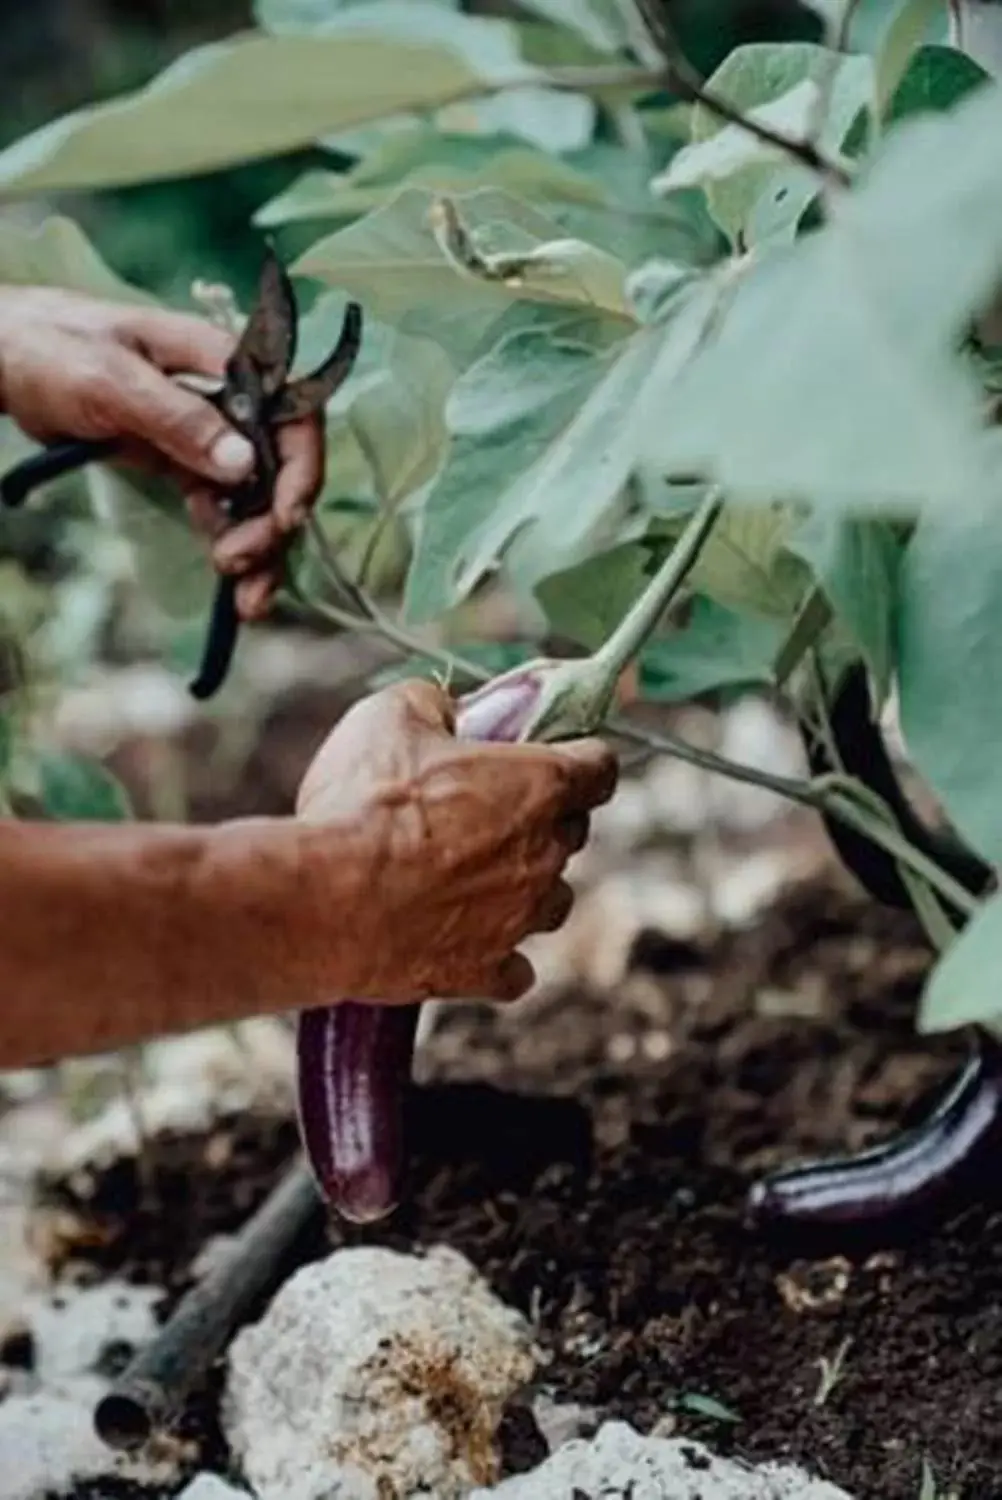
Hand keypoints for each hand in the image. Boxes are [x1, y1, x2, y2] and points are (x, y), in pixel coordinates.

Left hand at [0, 286, 323, 620]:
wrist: (7, 358)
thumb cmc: (55, 349)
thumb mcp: (112, 382)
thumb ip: (179, 419)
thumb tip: (244, 464)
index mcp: (223, 364)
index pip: (291, 415)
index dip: (300, 468)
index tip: (285, 517)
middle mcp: (229, 400)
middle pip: (280, 467)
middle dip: (272, 524)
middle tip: (237, 564)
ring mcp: (208, 434)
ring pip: (255, 497)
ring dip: (258, 549)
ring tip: (244, 601)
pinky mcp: (184, 461)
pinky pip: (222, 508)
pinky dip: (229, 542)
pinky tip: (227, 580)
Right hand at [295, 679, 617, 1002]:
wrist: (326, 899)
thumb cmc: (363, 801)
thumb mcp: (390, 714)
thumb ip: (433, 704)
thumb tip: (443, 708)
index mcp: (539, 785)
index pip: (600, 767)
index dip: (580, 758)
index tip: (553, 756)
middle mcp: (544, 855)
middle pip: (572, 833)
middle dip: (541, 820)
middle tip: (484, 810)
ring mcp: (519, 919)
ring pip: (553, 902)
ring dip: (526, 888)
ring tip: (471, 878)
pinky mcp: (484, 971)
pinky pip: (515, 970)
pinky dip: (498, 956)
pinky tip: (462, 938)